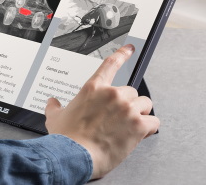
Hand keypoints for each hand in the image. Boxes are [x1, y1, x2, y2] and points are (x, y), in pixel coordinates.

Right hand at [44, 44, 159, 179]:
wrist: (74, 156)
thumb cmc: (66, 138)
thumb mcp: (54, 118)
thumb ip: (54, 107)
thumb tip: (51, 103)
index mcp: (93, 88)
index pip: (111, 64)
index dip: (122, 54)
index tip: (129, 49)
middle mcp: (112, 95)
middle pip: (131, 91)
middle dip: (128, 103)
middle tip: (120, 116)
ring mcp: (126, 109)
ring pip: (145, 104)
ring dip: (140, 114)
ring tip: (131, 125)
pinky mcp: (138, 125)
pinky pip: (153, 122)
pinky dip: (149, 128)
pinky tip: (140, 134)